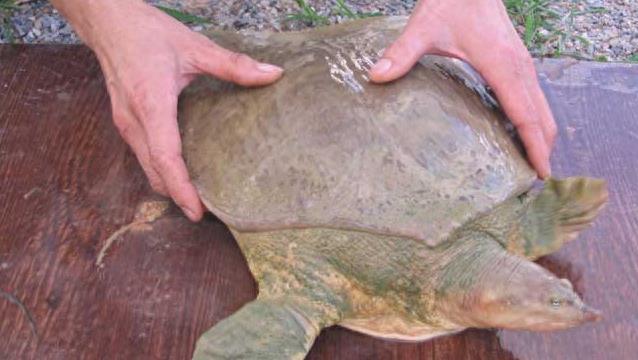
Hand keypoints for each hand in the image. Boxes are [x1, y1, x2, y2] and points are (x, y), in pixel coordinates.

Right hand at [52, 0, 282, 219]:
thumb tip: (273, 74)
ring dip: (168, 185)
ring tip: (196, 197)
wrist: (107, 22)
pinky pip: (142, 155)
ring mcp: (125, 123)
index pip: (166, 157)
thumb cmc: (146, 33)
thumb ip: (234, 64)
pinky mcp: (125, 121)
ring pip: (146, 167)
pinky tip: (181, 169)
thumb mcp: (195, 47)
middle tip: (207, 212)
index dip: (181, 188)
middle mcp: (134, 121)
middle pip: (155, 171)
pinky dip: (160, 169)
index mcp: (152, 104)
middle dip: (178, 196)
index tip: (197, 211)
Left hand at [369, 0, 555, 177]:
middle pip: (544, 117)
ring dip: (542, 135)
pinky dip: (534, 120)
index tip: (541, 173)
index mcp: (503, 67)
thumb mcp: (424, 27)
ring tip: (531, 164)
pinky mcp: (516, 61)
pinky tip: (517, 133)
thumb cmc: (451, 0)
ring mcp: (522, 64)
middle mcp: (520, 68)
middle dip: (545, 149)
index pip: (526, 115)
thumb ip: (402, 53)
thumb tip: (376, 77)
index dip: (536, 146)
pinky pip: (533, 97)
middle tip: (534, 181)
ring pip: (543, 107)